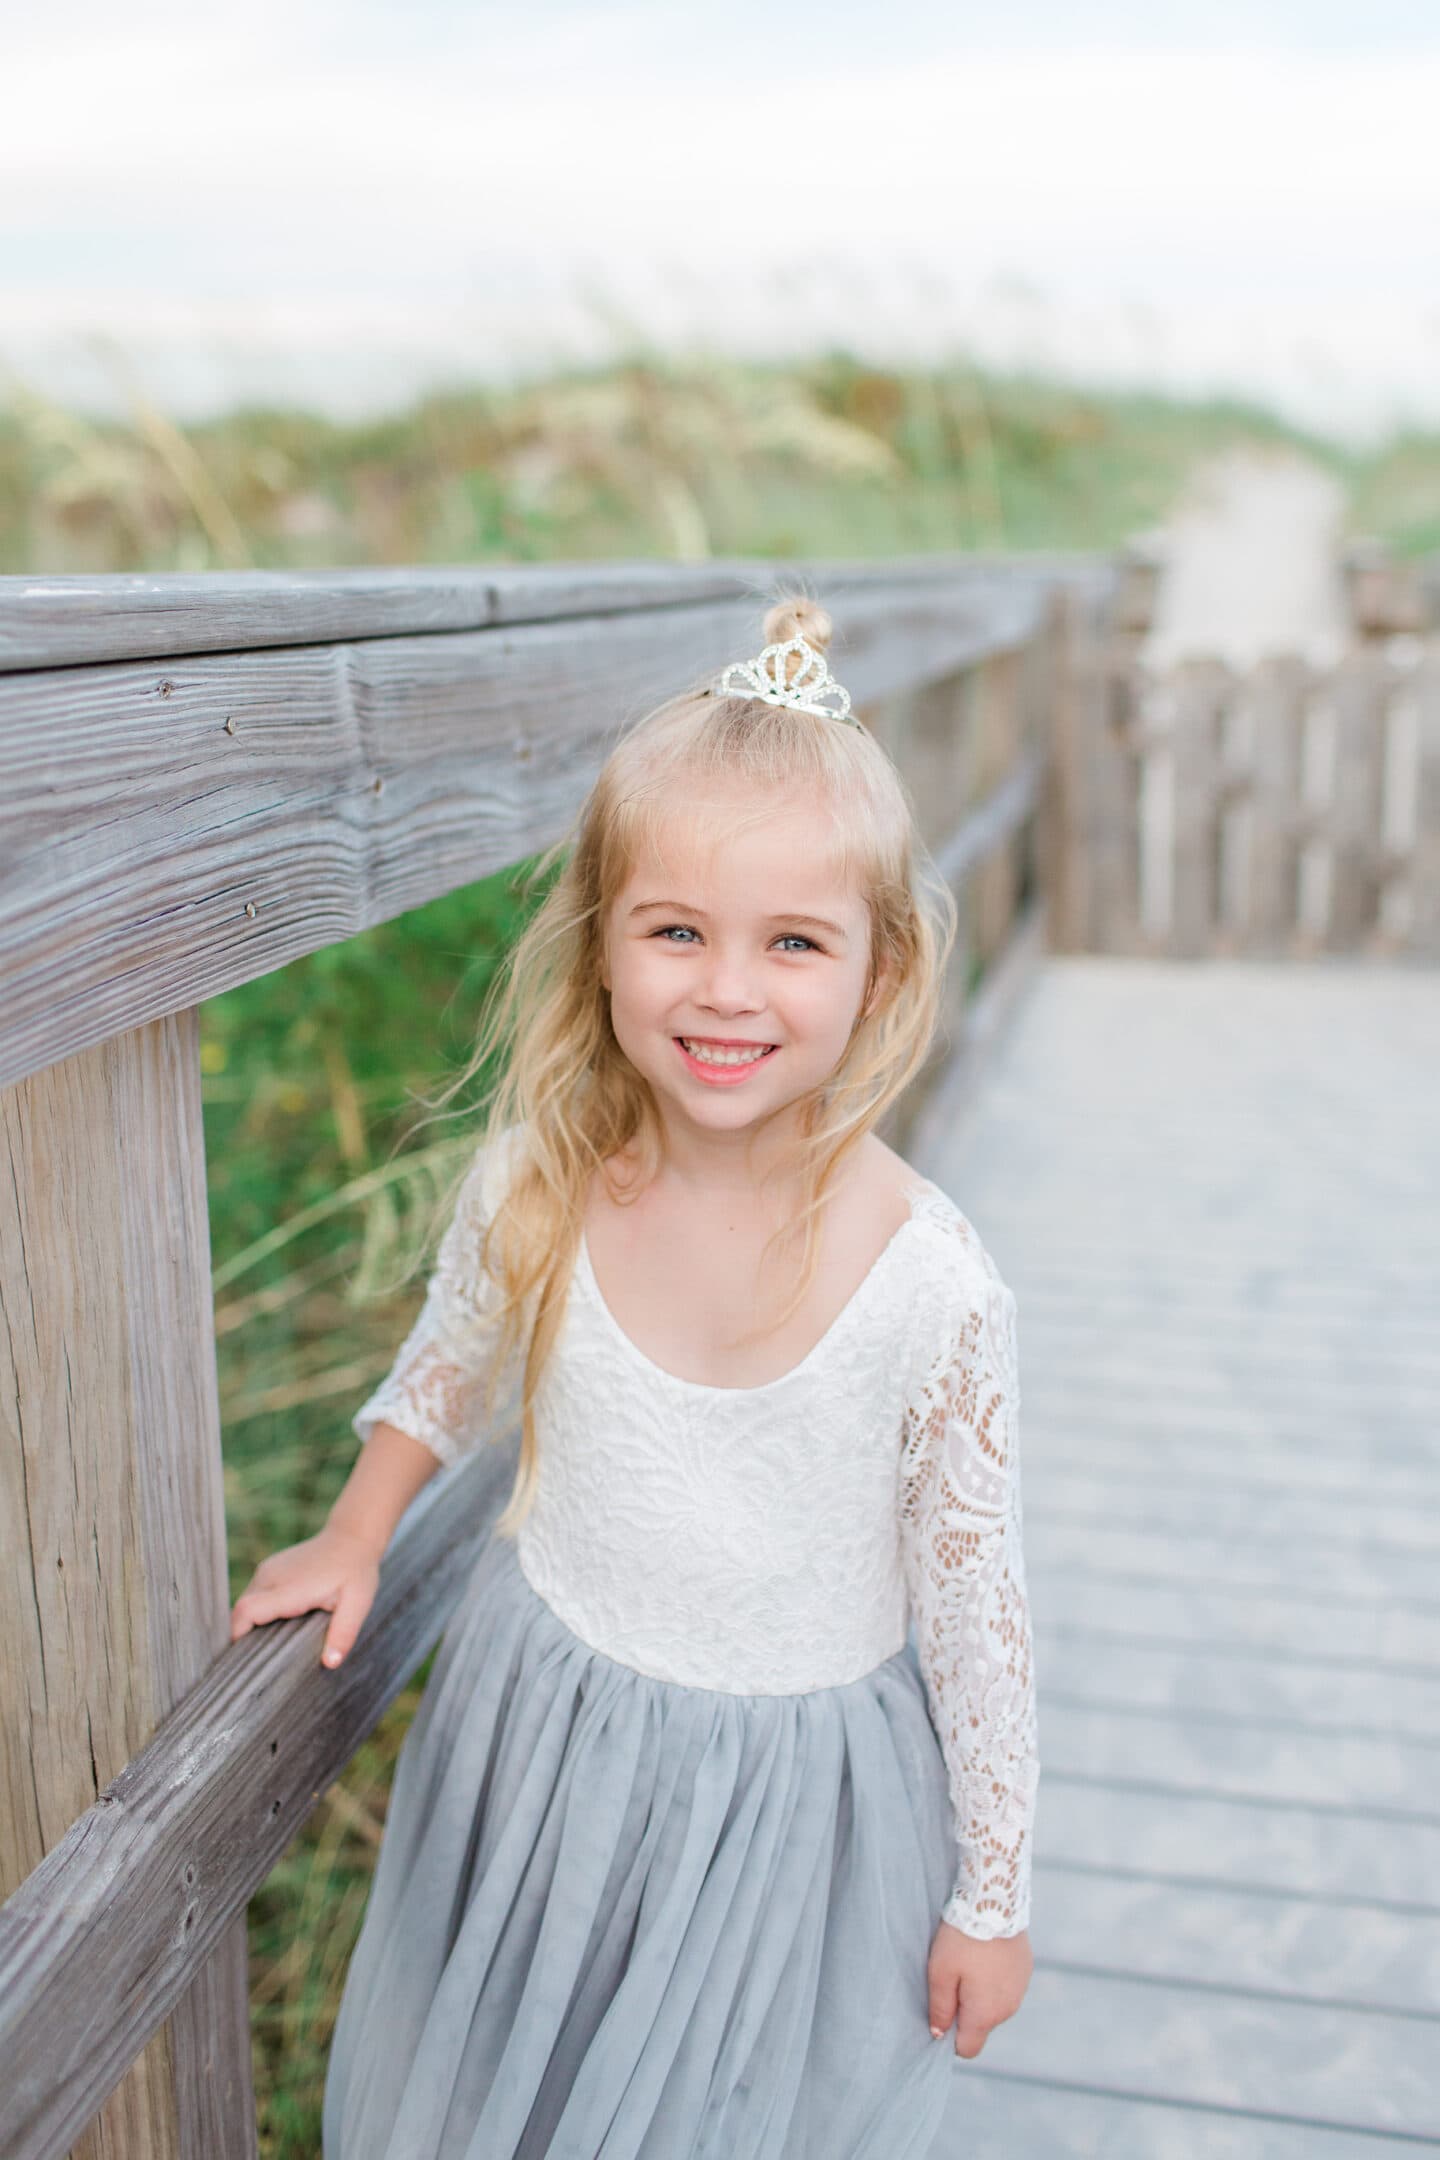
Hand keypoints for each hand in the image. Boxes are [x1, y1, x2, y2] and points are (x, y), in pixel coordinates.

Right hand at [229, 1524, 380, 1669]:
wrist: (352, 1537)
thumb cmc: (356, 1571)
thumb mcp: (357, 1603)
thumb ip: (343, 1633)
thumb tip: (331, 1663)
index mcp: (289, 1588)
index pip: (246, 1611)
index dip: (239, 1636)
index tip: (246, 1658)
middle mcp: (272, 1576)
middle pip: (241, 1611)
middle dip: (244, 1635)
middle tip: (259, 1659)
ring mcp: (268, 1569)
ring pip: (245, 1602)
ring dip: (251, 1623)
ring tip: (268, 1644)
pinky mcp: (270, 1568)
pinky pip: (254, 1595)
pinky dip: (257, 1612)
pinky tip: (276, 1624)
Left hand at [927, 1918, 1032, 2057]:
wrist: (994, 1901)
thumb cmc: (962, 1938)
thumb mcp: (940, 1971)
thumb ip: (940, 2007)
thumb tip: (939, 2034)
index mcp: (985, 2014)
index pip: (968, 2049)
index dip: (951, 2036)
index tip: (943, 2010)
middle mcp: (1008, 2009)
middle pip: (981, 2026)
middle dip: (966, 2011)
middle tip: (953, 1977)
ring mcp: (1020, 1989)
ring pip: (994, 2006)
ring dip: (981, 1994)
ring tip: (970, 1962)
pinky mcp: (1025, 1970)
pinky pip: (1006, 1986)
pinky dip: (995, 1979)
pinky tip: (986, 1954)